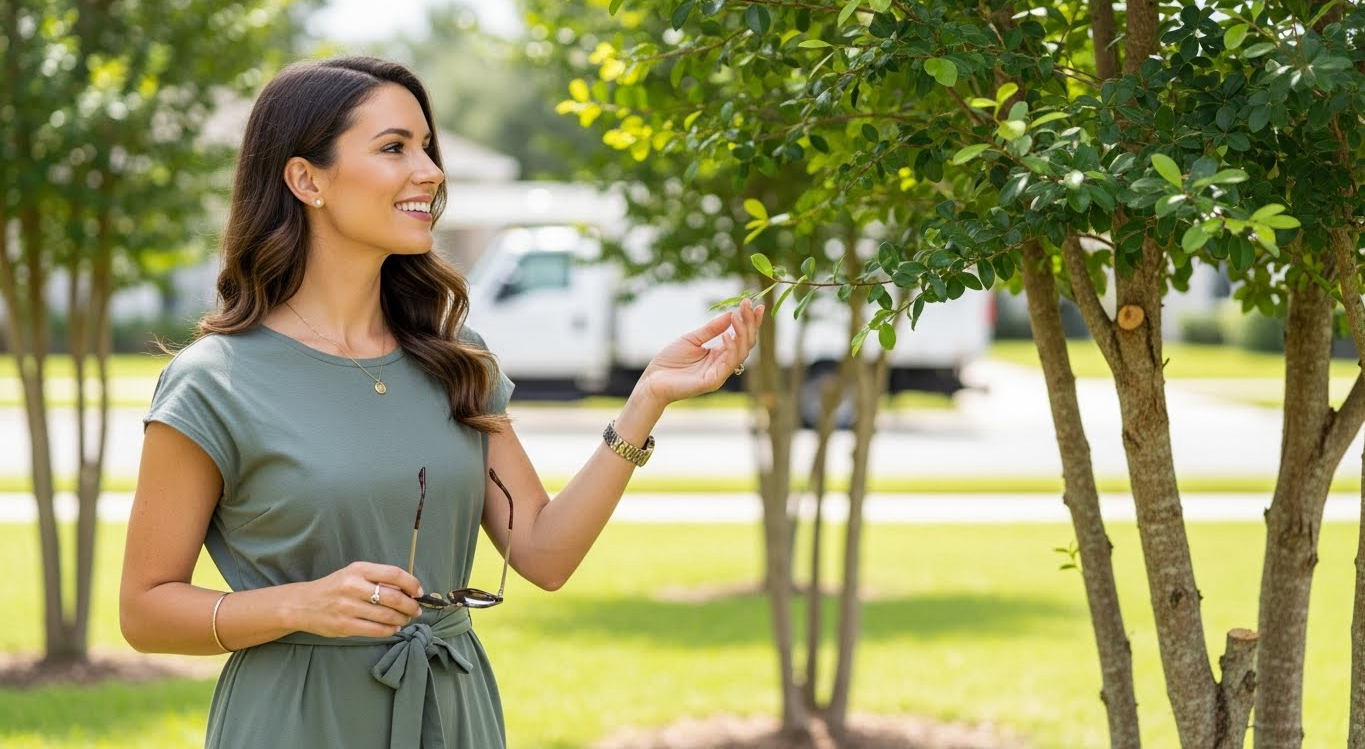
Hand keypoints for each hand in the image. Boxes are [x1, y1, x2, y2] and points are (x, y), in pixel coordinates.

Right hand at [294, 561, 423, 637]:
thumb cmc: (334, 588)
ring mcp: (348, 607)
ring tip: (405, 619)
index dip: (411, 583)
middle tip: (416, 610)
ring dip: (402, 619)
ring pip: (387, 616)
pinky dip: (390, 630)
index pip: (394, 573)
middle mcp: (353, 587)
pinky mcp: (344, 626)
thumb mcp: (353, 574)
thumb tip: (408, 590)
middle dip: (410, 606)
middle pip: (393, 597)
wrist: (303, 604)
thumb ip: (377, 579)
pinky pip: (376, 630)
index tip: (419, 591)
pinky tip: (393, 628)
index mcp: (358, 570)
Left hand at [641, 297, 764, 404]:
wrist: (652, 381)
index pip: (741, 337)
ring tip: (737, 316)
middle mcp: (723, 364)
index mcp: (719, 355)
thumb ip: (711, 329)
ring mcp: (719, 374)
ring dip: (742, 333)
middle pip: (746, 344)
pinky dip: (730, 348)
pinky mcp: (713, 381)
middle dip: (750, 323)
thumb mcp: (691, 339)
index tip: (755, 305)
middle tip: (748, 305)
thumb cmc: (669, 361)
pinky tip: (727, 335)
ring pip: (741, 353)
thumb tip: (731, 314)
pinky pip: (728, 364)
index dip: (750, 322)